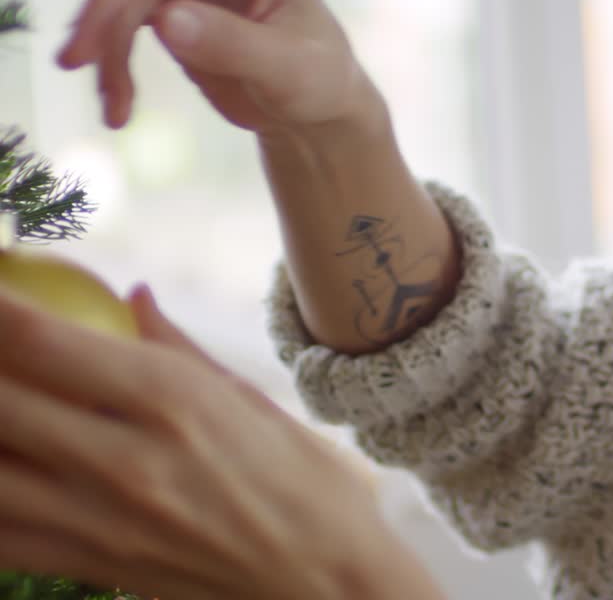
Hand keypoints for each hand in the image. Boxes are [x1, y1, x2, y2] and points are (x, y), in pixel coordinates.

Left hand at [0, 285, 419, 599]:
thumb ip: (178, 347)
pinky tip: (2, 465)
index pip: (41, 341)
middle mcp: (126, 461)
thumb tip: (133, 297)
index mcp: (176, 402)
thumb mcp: (254, 400)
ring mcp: (98, 522)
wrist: (325, 583)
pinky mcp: (88, 567)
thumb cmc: (307, 484)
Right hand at [57, 0, 378, 136]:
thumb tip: (168, 19)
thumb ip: (233, 43)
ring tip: (107, 100)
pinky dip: (115, 63)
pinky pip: (123, 24)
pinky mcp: (168, 3)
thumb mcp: (288, 68)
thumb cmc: (319, 79)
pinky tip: (118, 107)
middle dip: (105, 7)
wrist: (312, 111)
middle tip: (78, 57)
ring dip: (103, 42)